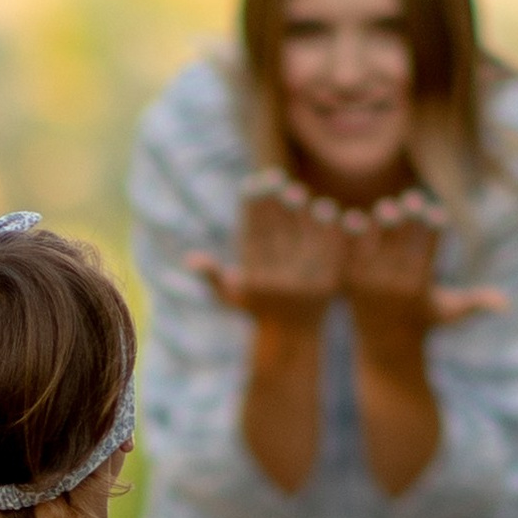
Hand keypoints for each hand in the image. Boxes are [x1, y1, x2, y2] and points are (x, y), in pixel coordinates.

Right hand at [187, 172, 349, 322]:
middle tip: (275, 178)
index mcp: (255, 281)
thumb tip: (189, 259)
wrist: (293, 338)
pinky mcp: (327, 286)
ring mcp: (304, 284)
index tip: (252, 184)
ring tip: (298, 192)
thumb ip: (213, 277)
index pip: (252, 236)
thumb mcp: (232, 298)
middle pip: (276, 235)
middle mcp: (278, 283)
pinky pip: (328, 251)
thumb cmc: (258, 311)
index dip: (252, 209)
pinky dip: (327, 230)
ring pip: (302, 239)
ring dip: (300, 214)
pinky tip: (324, 210)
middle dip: (275, 206)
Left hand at [341, 192, 506, 333]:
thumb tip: (507, 303)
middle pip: (398, 245)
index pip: (428, 252)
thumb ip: (475, 303)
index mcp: (419, 286)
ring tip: (383, 208)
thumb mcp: (449, 313)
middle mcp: (392, 285)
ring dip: (375, 225)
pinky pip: (346, 255)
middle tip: (410, 199)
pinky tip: (351, 218)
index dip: (434, 231)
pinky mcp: (347, 283)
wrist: (384, 346)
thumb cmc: (423, 321)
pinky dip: (346, 237)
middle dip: (405, 221)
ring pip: (369, 246)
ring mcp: (367, 284)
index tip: (438, 212)